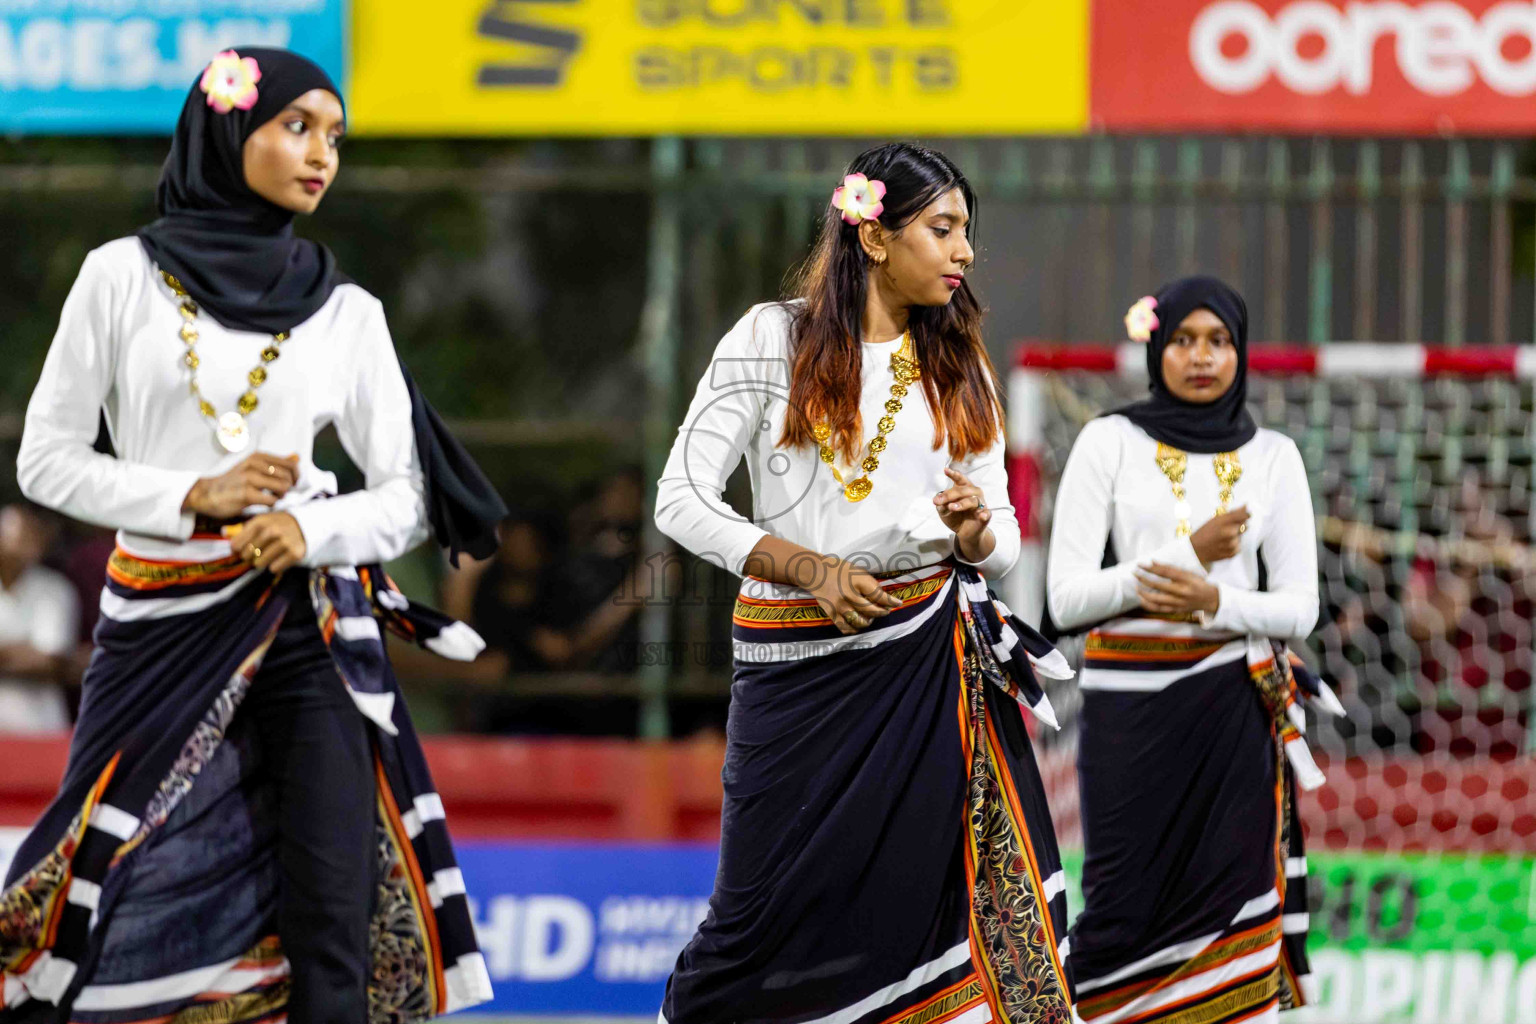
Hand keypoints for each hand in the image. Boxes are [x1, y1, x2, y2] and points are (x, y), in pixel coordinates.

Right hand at [182, 452, 299, 518]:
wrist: (208, 493)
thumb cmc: (234, 481)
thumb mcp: (252, 466)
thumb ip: (274, 463)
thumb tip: (297, 457)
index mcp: (258, 456)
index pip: (290, 464)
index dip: (296, 476)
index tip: (292, 483)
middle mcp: (254, 464)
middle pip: (288, 477)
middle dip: (288, 488)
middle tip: (280, 493)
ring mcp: (250, 479)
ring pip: (282, 487)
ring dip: (281, 496)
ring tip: (273, 498)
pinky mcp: (246, 494)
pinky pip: (272, 501)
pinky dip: (272, 504)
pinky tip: (264, 503)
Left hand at [226, 512, 307, 574]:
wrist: (305, 524)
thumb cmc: (278, 524)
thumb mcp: (261, 520)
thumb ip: (242, 527)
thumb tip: (223, 532)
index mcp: (260, 522)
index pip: (237, 544)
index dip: (236, 550)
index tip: (239, 551)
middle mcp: (271, 531)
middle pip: (247, 555)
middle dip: (249, 556)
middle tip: (256, 553)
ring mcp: (284, 542)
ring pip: (260, 563)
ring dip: (262, 562)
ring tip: (267, 555)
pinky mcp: (294, 553)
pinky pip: (274, 568)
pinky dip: (275, 566)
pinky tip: (279, 558)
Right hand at [809, 557, 901, 635]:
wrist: (816, 573)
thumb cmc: (840, 570)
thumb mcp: (858, 571)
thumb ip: (870, 584)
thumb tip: (883, 598)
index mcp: (858, 581)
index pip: (879, 595)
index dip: (890, 601)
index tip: (898, 603)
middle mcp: (849, 595)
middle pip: (872, 611)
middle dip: (882, 612)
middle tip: (886, 610)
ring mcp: (840, 606)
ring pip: (861, 622)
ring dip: (869, 621)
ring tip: (870, 616)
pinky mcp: (832, 614)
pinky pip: (847, 628)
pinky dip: (855, 628)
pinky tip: (858, 623)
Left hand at [934, 467, 992, 561]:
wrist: (965, 533)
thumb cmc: (955, 517)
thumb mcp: (944, 511)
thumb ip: (941, 505)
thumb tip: (938, 501)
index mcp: (964, 489)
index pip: (960, 480)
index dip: (954, 475)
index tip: (945, 470)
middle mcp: (974, 494)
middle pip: (963, 490)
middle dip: (949, 495)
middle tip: (938, 501)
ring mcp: (981, 504)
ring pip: (973, 501)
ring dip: (962, 504)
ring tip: (951, 507)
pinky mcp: (985, 516)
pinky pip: (987, 513)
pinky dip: (985, 514)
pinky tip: (981, 516)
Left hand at [1136, 561, 1219, 617]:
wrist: (1211, 599)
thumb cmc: (1197, 583)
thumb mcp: (1187, 573)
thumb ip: (1170, 568)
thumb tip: (1152, 561)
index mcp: (1186, 579)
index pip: (1165, 572)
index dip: (1150, 568)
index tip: (1140, 564)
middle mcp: (1182, 592)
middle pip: (1158, 585)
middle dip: (1143, 579)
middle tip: (1135, 573)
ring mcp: (1179, 603)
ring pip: (1156, 599)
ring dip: (1143, 593)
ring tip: (1136, 586)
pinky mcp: (1176, 610)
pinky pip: (1158, 609)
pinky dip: (1147, 604)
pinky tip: (1141, 598)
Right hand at [1190, 506, 1250, 567]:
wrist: (1195, 550)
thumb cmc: (1204, 533)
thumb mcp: (1214, 520)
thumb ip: (1231, 514)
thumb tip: (1245, 507)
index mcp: (1223, 522)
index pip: (1243, 515)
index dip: (1246, 514)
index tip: (1246, 514)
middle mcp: (1229, 532)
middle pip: (1244, 525)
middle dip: (1238, 526)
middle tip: (1227, 529)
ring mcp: (1231, 544)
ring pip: (1241, 536)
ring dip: (1236, 536)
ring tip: (1223, 538)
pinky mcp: (1232, 553)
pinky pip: (1239, 546)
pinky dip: (1233, 545)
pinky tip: (1224, 545)